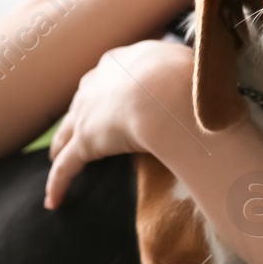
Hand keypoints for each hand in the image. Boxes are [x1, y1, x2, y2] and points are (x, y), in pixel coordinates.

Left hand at [44, 39, 191, 209]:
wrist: (168, 93)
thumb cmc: (187, 79)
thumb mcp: (191, 66)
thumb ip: (189, 73)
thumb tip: (209, 81)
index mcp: (122, 61)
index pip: (109, 76)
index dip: (108, 89)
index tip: (110, 97)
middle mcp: (98, 82)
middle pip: (83, 101)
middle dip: (79, 114)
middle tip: (78, 126)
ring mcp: (87, 112)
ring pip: (67, 132)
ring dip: (61, 145)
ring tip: (56, 155)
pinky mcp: (84, 141)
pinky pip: (65, 166)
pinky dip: (58, 184)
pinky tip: (53, 201)